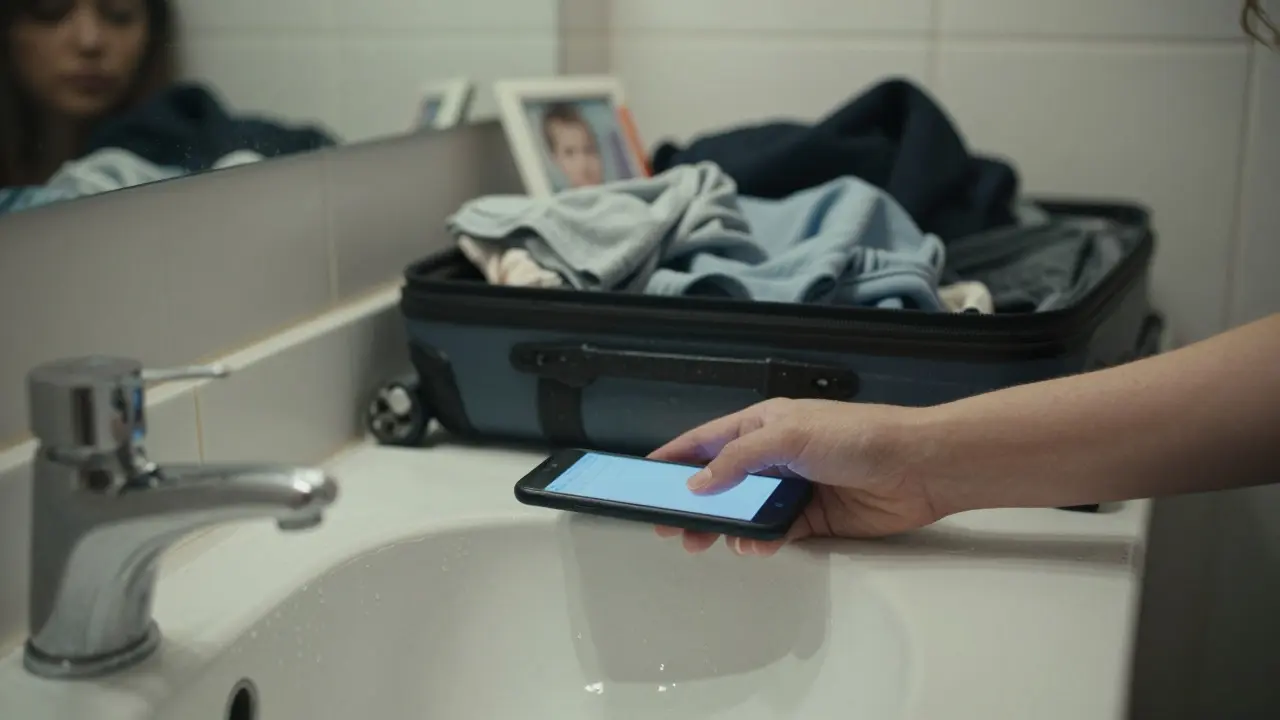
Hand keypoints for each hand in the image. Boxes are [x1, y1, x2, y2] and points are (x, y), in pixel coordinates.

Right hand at [649, 398, 947, 555]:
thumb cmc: (859, 436)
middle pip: (721, 481)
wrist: (918, 468)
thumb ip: (738, 459)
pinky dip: (760, 540)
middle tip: (667, 524)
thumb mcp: (788, 435)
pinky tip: (753, 544)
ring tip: (702, 541)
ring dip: (724, 527)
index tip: (645, 476)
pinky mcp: (813, 518)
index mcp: (765, 423)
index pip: (708, 440)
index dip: (676, 457)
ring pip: (744, 512)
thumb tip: (699, 483)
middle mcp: (776, 455)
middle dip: (692, 502)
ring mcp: (794, 488)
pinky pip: (775, 532)